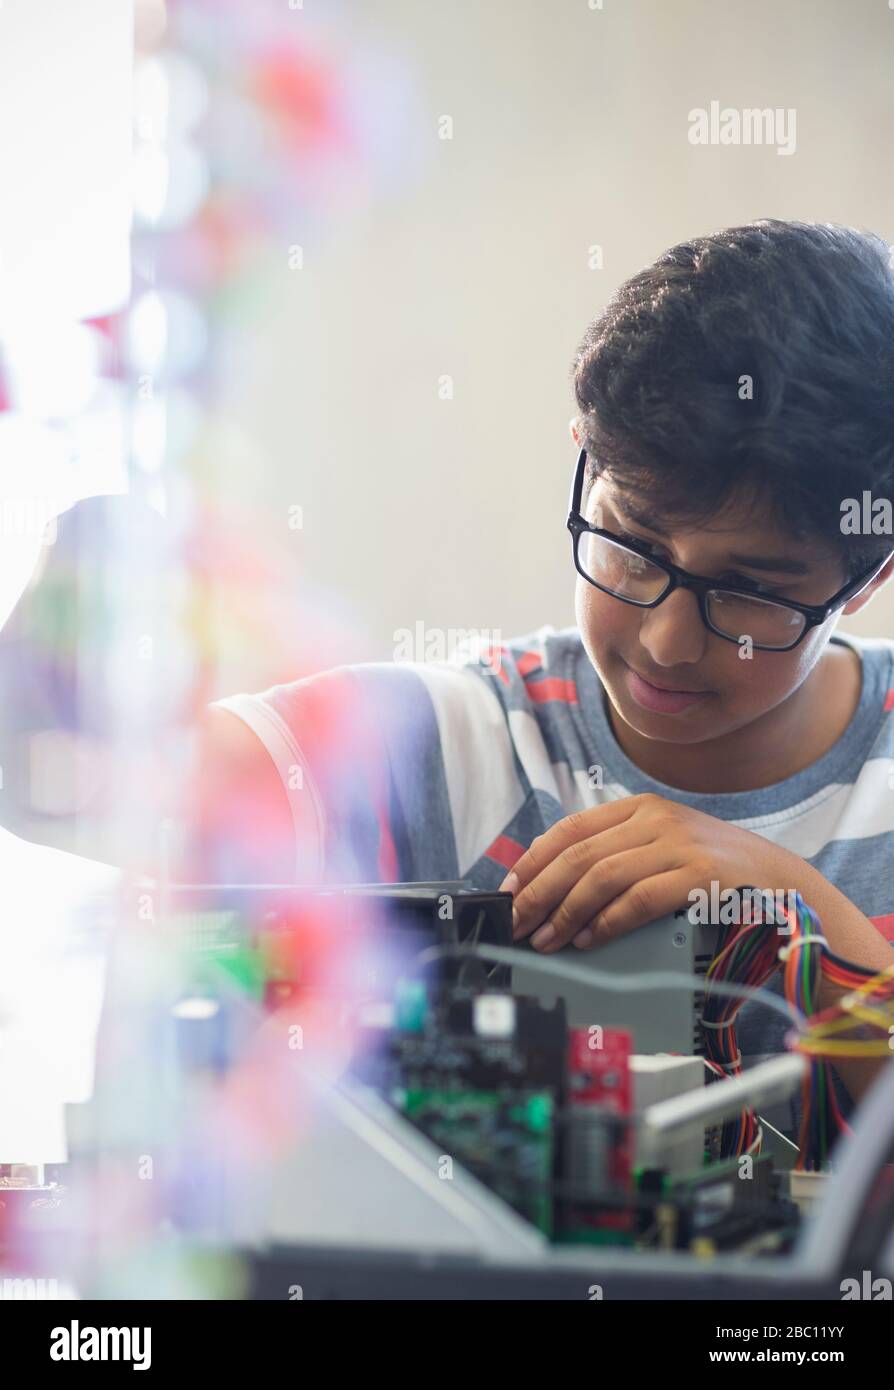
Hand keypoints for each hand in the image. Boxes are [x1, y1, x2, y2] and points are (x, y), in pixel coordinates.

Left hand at [499, 793, 793, 951]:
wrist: (780, 881)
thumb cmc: (712, 871)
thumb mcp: (661, 846)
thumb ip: (615, 854)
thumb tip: (551, 885)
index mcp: (640, 807)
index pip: (570, 829)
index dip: (533, 861)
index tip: (510, 891)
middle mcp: (656, 819)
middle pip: (579, 854)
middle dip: (540, 893)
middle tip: (518, 923)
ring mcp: (679, 844)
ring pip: (602, 876)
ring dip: (566, 913)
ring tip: (547, 939)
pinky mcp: (699, 875)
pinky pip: (638, 899)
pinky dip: (607, 922)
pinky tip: (589, 939)